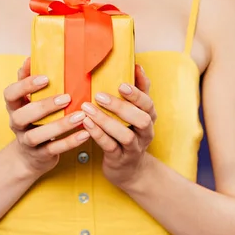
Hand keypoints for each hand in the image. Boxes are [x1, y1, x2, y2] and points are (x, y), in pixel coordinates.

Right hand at [4, 57, 89, 175]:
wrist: (29, 157)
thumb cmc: (33, 120)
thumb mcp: (28, 101)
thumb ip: (28, 80)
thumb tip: (31, 57)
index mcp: (14, 107)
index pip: (10, 94)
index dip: (25, 86)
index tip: (45, 78)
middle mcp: (16, 124)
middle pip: (22, 116)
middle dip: (44, 106)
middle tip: (67, 97)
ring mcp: (27, 142)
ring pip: (37, 135)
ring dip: (60, 125)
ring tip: (80, 116)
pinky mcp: (40, 155)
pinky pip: (54, 149)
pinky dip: (70, 142)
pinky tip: (86, 133)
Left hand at [81, 64, 156, 188]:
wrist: (128, 169)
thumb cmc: (128, 133)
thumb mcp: (135, 113)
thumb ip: (137, 91)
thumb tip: (136, 65)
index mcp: (149, 117)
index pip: (148, 103)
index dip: (137, 93)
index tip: (122, 83)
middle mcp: (145, 132)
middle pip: (141, 119)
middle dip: (121, 106)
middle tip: (99, 95)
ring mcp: (134, 147)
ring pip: (125, 135)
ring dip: (105, 121)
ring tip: (87, 109)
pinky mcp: (120, 159)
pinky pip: (110, 147)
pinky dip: (98, 135)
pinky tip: (86, 124)